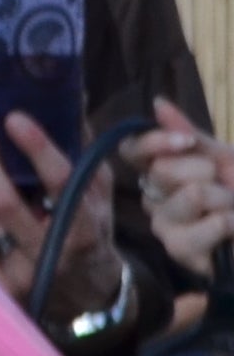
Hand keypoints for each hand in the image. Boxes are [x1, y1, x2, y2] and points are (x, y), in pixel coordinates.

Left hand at [0, 117, 124, 319]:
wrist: (89, 289)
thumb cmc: (90, 227)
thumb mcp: (97, 191)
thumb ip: (82, 146)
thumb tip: (71, 91)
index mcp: (86, 221)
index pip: (61, 180)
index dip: (37, 148)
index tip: (13, 117)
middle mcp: (57, 250)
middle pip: (5, 203)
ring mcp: (27, 273)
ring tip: (10, 212)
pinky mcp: (1, 289)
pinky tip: (1, 237)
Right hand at [134, 104, 233, 279]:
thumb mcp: (222, 156)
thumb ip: (189, 134)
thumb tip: (157, 103)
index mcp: (158, 172)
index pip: (132, 150)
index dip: (154, 142)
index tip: (188, 141)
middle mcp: (153, 198)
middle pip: (161, 171)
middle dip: (204, 171)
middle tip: (224, 182)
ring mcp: (165, 227)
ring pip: (190, 196)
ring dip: (225, 199)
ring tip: (233, 208)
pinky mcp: (182, 252)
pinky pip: (205, 227)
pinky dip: (229, 222)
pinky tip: (233, 227)